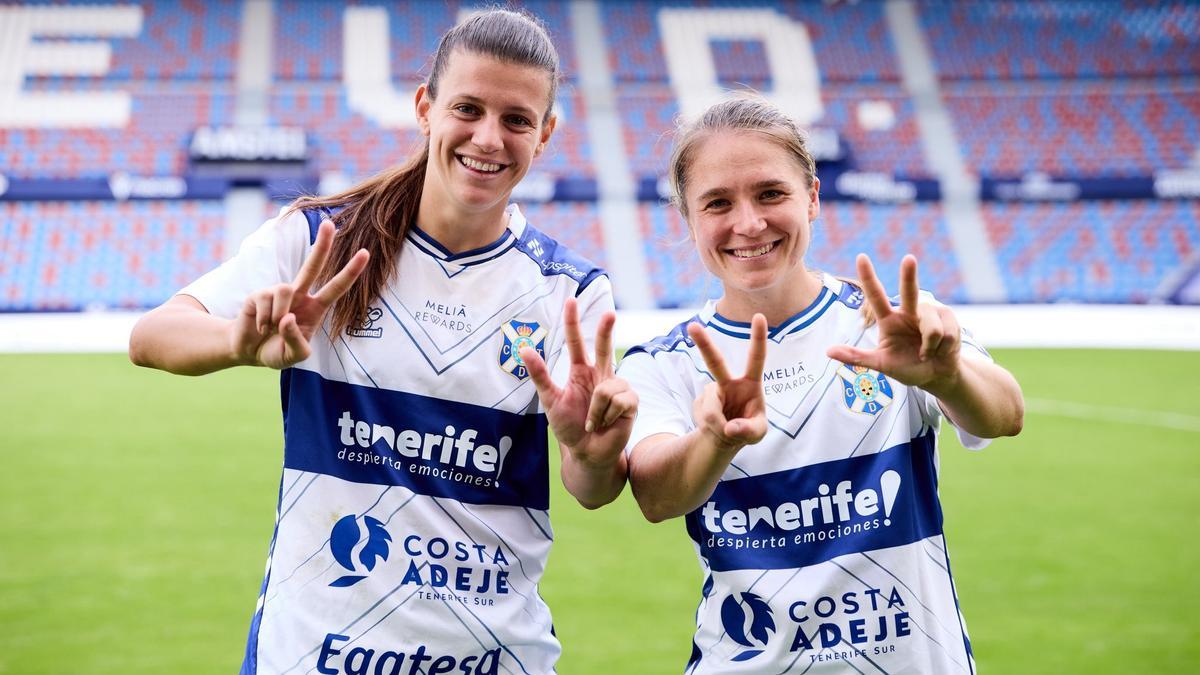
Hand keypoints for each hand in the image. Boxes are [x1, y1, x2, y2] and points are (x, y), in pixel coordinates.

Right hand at [230, 220, 368, 368]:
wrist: (247, 352)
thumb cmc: (275, 352)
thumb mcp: (293, 356)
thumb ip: (296, 341)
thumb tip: (288, 316)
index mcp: (315, 309)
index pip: (336, 288)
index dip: (350, 272)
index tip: (365, 253)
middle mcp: (299, 296)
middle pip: (313, 266)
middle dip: (322, 245)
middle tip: (329, 223)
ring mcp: (278, 293)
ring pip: (285, 289)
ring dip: (278, 316)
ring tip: (271, 329)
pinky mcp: (259, 294)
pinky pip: (265, 300)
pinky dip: (264, 320)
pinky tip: (260, 327)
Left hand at [520, 298, 636, 467]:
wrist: (587, 453)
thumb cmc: (569, 426)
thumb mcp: (550, 400)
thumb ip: (540, 375)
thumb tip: (523, 349)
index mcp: (581, 371)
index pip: (577, 341)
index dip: (573, 322)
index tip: (571, 301)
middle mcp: (601, 375)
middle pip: (603, 346)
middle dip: (607, 329)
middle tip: (610, 313)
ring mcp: (618, 387)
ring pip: (606, 387)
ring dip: (596, 409)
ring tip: (594, 421)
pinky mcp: (631, 402)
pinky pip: (618, 400)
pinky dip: (606, 415)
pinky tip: (606, 423)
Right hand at [687, 314, 768, 453]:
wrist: (725, 438)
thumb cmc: (747, 429)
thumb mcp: (757, 434)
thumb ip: (748, 431)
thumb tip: (730, 428)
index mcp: (750, 384)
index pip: (756, 358)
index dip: (758, 338)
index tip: (759, 316)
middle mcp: (728, 383)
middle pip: (714, 361)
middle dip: (703, 344)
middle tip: (692, 326)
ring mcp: (712, 392)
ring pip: (711, 409)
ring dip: (719, 427)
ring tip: (726, 431)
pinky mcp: (699, 402)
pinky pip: (705, 418)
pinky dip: (713, 430)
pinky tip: (716, 429)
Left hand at [826, 254, 961, 388]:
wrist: (936, 375)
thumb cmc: (907, 367)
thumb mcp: (881, 364)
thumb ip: (857, 357)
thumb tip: (828, 352)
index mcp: (889, 320)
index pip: (876, 296)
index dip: (869, 277)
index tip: (861, 257)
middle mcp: (909, 311)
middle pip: (909, 291)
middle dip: (909, 275)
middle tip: (908, 258)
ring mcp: (930, 312)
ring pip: (930, 326)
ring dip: (929, 346)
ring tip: (926, 353)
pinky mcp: (948, 317)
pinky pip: (946, 333)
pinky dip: (943, 347)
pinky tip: (942, 350)